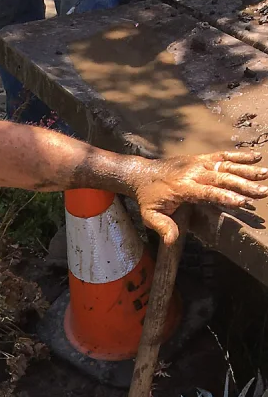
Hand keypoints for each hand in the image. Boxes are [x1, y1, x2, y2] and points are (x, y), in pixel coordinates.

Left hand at [129, 150, 267, 244]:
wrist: (141, 174)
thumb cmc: (148, 198)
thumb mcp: (149, 215)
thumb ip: (162, 226)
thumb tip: (171, 240)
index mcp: (183, 187)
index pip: (208, 192)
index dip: (225, 197)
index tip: (242, 202)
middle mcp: (193, 172)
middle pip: (222, 178)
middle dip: (244, 185)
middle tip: (263, 192)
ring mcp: (198, 163)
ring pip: (226, 165)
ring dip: (247, 169)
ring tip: (266, 174)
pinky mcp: (201, 159)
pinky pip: (223, 156)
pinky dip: (239, 155)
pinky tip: (256, 156)